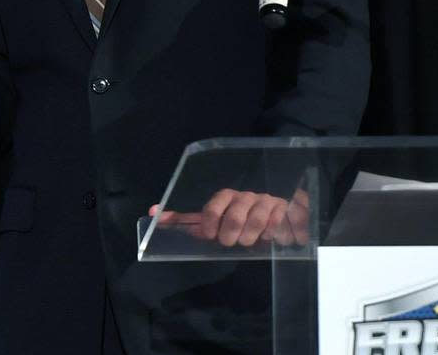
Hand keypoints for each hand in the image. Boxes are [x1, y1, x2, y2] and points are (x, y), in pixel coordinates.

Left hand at [149, 188, 309, 246]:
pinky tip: (270, 238)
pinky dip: (272, 236)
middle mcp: (245, 196)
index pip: (213, 207)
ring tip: (249, 241)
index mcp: (226, 197)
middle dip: (231, 234)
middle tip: (229, 242)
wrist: (277, 209)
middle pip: (235, 217)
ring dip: (252, 237)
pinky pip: (278, 226)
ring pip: (257, 223)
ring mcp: (266, 202)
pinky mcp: (285, 210)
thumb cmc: (237, 216)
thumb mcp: (212, 218)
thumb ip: (186, 219)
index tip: (210, 235)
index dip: (209, 223)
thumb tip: (152, 214)